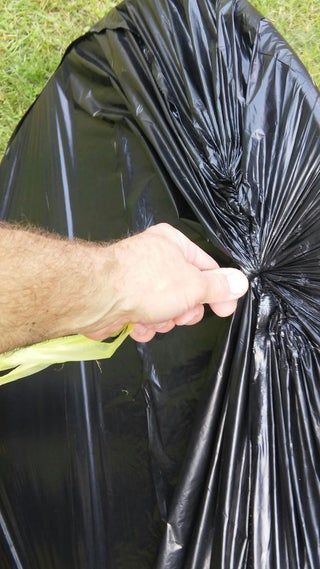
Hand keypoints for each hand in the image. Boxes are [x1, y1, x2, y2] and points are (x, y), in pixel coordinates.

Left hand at [80, 223, 248, 342]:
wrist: (97, 298)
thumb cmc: (147, 284)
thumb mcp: (193, 285)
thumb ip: (218, 286)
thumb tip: (240, 282)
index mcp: (173, 244)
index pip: (206, 268)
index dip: (217, 292)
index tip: (224, 310)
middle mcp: (154, 258)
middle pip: (186, 291)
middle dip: (183, 310)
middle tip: (179, 313)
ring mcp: (136, 280)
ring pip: (165, 307)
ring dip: (163, 320)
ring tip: (153, 319)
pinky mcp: (122, 300)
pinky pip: (145, 316)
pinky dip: (144, 324)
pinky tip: (138, 325)